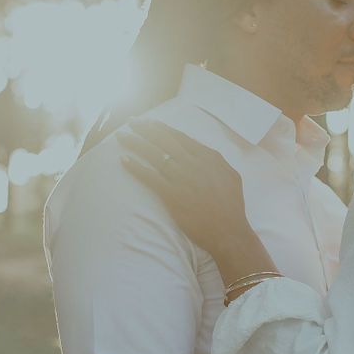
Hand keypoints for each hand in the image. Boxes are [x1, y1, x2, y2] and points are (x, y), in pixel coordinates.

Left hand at [118, 123, 268, 276]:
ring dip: (135, 143)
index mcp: (208, 156)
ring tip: (121, 136)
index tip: (149, 122)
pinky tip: (123, 160)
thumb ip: (216, 162)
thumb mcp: (231, 176)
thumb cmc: (232, 207)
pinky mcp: (171, 194)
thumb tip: (205, 153)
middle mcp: (194, 163)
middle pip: (164, 140)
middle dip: (145, 128)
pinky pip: (149, 176)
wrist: (228, 231)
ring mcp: (181, 178)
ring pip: (153, 154)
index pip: (180, 137)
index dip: (162, 128)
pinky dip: (135, 167)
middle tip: (130, 122)